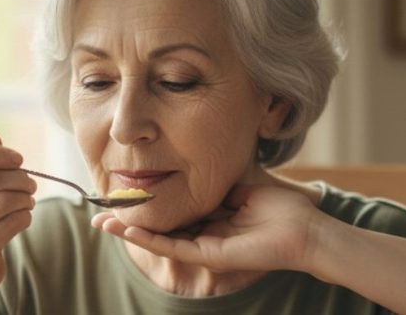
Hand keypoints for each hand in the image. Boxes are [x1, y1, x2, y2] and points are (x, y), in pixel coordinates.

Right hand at [91, 184, 325, 272]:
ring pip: (158, 238)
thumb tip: (194, 152)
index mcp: (210, 217)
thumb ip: (216, 173)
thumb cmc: (282, 207)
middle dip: (129, 219)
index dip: (145, 202)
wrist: (305, 228)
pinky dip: (148, 238)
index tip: (123, 191)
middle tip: (100, 213)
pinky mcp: (209, 254)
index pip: (170, 211)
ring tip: (102, 222)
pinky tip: (127, 229)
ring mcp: (204, 245)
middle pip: (158, 226)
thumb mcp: (241, 180)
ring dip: (129, 230)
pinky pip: (173, 245)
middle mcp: (202, 233)